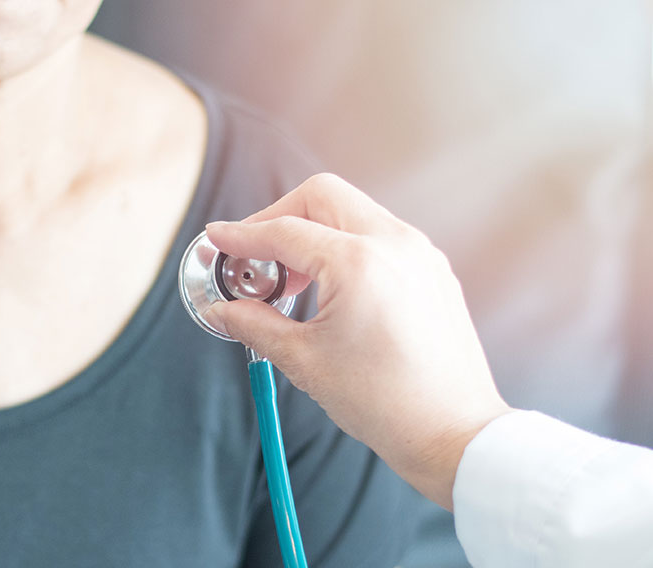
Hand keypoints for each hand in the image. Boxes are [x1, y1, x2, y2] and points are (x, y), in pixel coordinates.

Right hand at [204, 173, 511, 509]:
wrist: (452, 433)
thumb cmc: (386, 402)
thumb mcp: (303, 361)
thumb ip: (254, 324)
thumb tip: (222, 310)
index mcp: (359, 263)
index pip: (284, 231)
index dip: (241, 235)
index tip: (217, 240)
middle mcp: (395, 244)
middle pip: (321, 196)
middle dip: (279, 217)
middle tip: (255, 254)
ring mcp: (420, 253)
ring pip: (353, 212)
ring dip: (314, 232)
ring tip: (292, 280)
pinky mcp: (433, 270)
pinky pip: (379, 235)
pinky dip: (345, 246)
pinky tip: (329, 288)